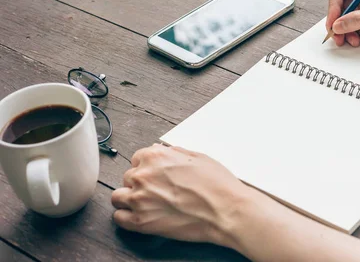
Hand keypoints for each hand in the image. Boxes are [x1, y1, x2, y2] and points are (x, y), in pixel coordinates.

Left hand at [111, 144, 249, 247]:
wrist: (225, 209)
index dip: (147, 166)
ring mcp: (140, 200)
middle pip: (128, 176)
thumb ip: (174, 153)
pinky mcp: (141, 222)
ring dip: (129, 197)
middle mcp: (143, 176)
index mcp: (155, 157)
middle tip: (156, 189)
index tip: (154, 173)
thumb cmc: (216, 184)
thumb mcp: (197, 157)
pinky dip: (126, 216)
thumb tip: (163, 152)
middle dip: (140, 182)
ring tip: (144, 202)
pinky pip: (119, 217)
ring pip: (118, 196)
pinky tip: (138, 215)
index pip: (137, 158)